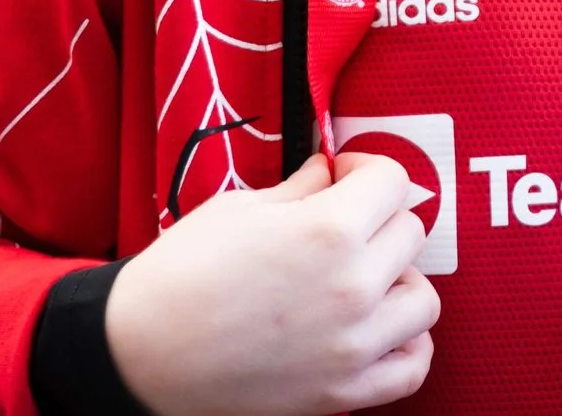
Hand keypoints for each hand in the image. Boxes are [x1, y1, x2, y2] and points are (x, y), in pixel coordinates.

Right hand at [104, 150, 438, 415]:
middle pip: (410, 233)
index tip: (345, 177)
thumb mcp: (241, 208)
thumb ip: (301, 187)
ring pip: (423, 297)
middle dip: (378, 220)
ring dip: (398, 281)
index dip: (367, 170)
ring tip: (360, 278)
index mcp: (330, 229)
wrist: (139, 352)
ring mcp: (354, 344)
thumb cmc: (182, 272)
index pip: (393, 181)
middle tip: (342, 225)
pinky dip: (407, 344)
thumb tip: (332, 170)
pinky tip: (382, 328)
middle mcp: (354, 285)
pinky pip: (412, 367)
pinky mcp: (343, 391)